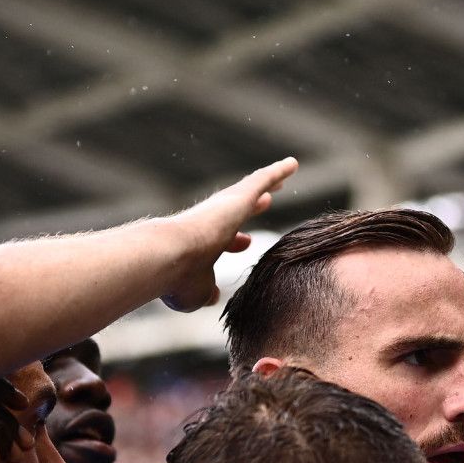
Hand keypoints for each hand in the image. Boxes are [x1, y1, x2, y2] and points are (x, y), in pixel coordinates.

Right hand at [158, 157, 297, 311]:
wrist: (170, 256)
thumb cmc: (180, 279)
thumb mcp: (196, 293)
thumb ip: (207, 292)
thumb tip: (214, 297)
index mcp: (203, 245)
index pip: (223, 240)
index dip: (235, 241)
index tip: (245, 241)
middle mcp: (212, 223)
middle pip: (237, 211)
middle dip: (250, 207)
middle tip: (265, 201)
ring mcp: (225, 208)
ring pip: (250, 190)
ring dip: (266, 183)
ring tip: (282, 175)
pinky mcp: (239, 196)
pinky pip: (263, 180)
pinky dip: (279, 172)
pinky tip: (293, 165)